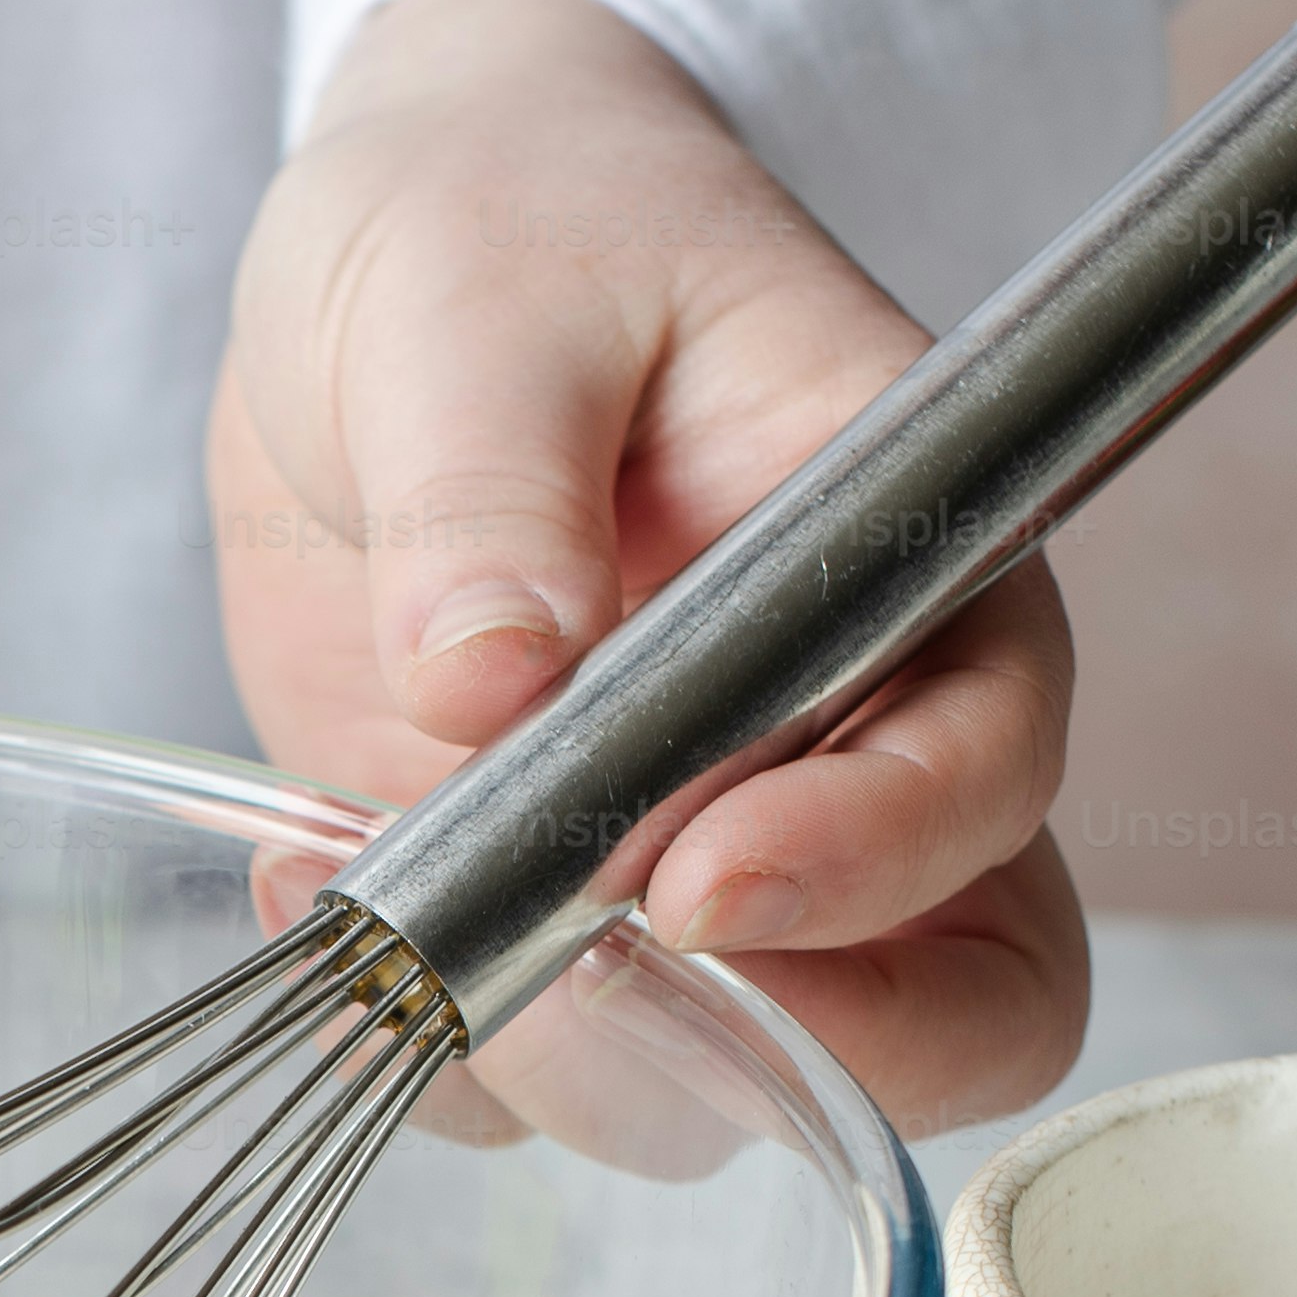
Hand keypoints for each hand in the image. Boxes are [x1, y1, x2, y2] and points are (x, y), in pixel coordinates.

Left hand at [210, 0, 1089, 1129]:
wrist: (405, 254)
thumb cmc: (511, 220)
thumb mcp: (484, 301)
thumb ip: (494, 487)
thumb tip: (488, 677)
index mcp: (913, 561)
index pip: (988, 770)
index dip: (872, 863)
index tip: (693, 880)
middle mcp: (852, 740)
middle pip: (953, 1002)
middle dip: (787, 1050)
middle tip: (567, 973)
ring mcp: (706, 842)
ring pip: (734, 1075)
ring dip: (564, 1059)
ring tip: (379, 903)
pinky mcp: (554, 894)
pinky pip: (537, 1055)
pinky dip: (431, 1035)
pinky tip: (308, 879)